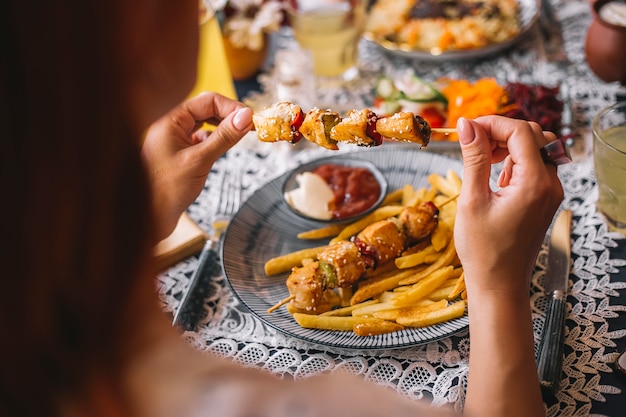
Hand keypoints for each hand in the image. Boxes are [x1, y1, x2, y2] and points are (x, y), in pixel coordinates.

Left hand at [141, 92, 252, 239]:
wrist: (150, 218)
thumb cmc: (165, 192)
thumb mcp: (200, 160)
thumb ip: (223, 137)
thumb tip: (244, 116)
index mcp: (170, 122)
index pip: (206, 101)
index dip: (231, 107)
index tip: (250, 118)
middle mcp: (171, 128)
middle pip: (205, 110)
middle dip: (228, 115)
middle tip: (249, 126)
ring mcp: (174, 141)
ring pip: (203, 124)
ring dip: (222, 128)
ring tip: (239, 135)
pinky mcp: (179, 155)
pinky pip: (199, 139)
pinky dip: (213, 141)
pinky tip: (221, 149)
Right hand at [454, 116, 563, 298]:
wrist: (500, 283)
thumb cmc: (483, 249)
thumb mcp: (473, 200)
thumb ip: (474, 158)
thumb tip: (467, 126)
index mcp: (534, 183)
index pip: (520, 132)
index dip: (491, 123)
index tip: (466, 128)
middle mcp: (550, 183)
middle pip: (532, 135)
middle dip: (501, 131)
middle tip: (472, 141)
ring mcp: (551, 191)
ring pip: (536, 147)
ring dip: (508, 144)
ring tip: (481, 158)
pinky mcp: (545, 198)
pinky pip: (535, 165)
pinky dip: (514, 160)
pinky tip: (494, 175)